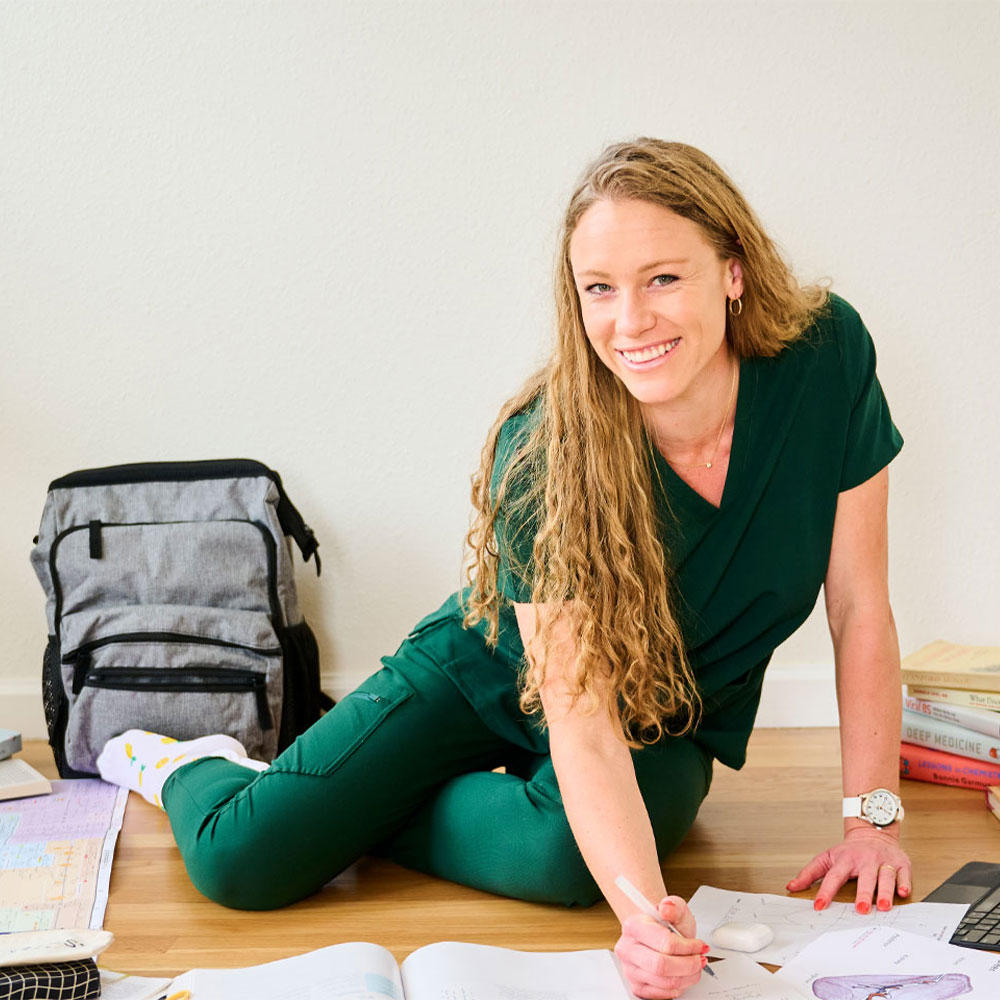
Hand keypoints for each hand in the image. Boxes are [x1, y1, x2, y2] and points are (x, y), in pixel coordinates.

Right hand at [614, 895, 707, 998]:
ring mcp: (630, 970)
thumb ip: (674, 906)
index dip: (688, 947)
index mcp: (633, 926)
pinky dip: (678, 987)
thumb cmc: (664, 923)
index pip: (664, 942)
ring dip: (687, 977)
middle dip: (688, 965)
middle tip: (699, 959)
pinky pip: (662, 995)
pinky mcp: (637, 987)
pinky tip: (682, 975)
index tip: (699, 946)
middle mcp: (627, 949)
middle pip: (662, 966)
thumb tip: (666, 908)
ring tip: (694, 966)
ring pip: (664, 983)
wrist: (655, 932)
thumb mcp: (675, 910)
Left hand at [786, 827, 911, 912]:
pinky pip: (904, 874)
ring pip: (885, 876)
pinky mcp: (901, 863)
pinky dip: (905, 883)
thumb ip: (809, 873)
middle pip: (864, 877)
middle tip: (861, 909)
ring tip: (883, 906)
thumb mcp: (826, 858)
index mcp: (844, 859)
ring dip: (884, 891)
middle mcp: (865, 859)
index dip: (825, 892)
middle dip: (863, 893)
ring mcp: (883, 861)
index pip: (833, 877)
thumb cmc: (849, 851)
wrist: (872, 832)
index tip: (819, 906)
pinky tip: (903, 893)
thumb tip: (791, 887)